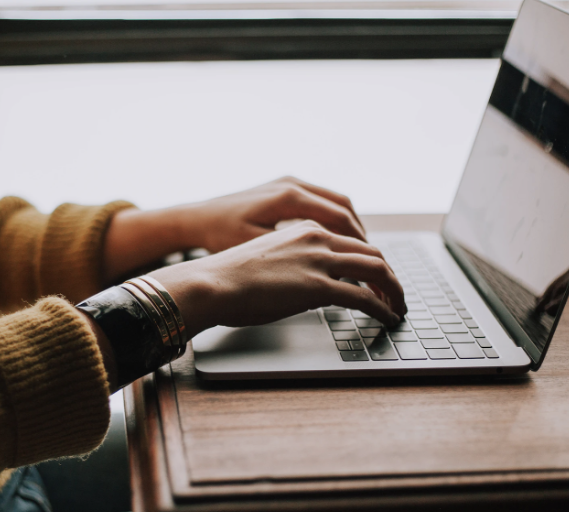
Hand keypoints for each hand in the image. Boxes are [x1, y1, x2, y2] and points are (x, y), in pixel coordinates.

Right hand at [147, 220, 406, 338]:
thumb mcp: (266, 259)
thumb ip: (292, 264)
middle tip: (395, 294)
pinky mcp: (318, 286)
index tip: (377, 277)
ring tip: (398, 307)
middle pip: (371, 252)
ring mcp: (319, 260)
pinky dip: (383, 307)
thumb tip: (304, 286)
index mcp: (304, 229)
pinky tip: (388, 318)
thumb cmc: (227, 277)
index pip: (351, 241)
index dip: (370, 260)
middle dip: (389, 275)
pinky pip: (365, 297)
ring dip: (394, 290)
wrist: (211, 283)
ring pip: (377, 270)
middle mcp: (316, 238)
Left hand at [180, 176, 365, 253]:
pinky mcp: (283, 187)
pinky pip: (321, 200)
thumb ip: (295, 256)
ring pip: (335, 202)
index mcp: (289, 197)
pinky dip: (334, 219)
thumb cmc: (221, 236)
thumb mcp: (258, 250)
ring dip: (350, 226)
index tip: (370, 265)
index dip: (360, 244)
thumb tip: (331, 271)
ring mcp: (288, 182)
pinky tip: (336, 241)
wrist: (196, 218)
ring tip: (359, 253)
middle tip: (372, 261)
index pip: (340, 219)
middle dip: (361, 236)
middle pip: (343, 208)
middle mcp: (292, 184)